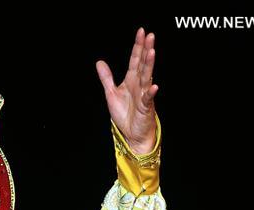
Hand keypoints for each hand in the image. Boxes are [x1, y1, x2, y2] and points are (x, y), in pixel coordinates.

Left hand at [96, 26, 158, 154]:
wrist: (131, 134)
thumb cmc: (125, 114)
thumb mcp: (111, 93)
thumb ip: (107, 78)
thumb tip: (99, 62)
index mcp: (131, 80)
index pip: (135, 60)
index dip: (137, 46)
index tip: (141, 32)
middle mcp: (139, 85)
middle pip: (143, 64)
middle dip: (146, 50)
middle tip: (150, 35)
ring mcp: (144, 95)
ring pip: (147, 77)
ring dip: (149, 65)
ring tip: (152, 52)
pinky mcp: (146, 107)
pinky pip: (148, 99)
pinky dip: (151, 92)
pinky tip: (154, 85)